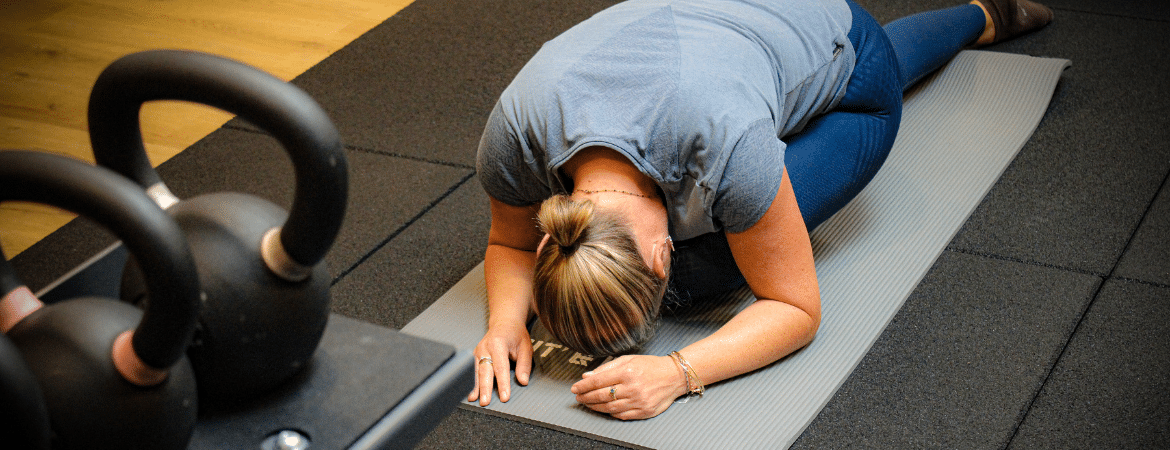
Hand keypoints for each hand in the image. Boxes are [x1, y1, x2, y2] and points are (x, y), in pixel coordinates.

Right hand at [468, 322, 532, 405]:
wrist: (505, 322)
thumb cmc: (515, 334)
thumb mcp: (525, 347)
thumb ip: (524, 365)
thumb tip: (523, 381)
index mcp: (498, 344)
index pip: (501, 367)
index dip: (502, 383)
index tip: (504, 396)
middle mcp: (485, 347)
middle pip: (484, 370)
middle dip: (484, 387)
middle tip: (485, 402)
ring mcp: (478, 351)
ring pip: (475, 371)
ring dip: (475, 387)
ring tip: (475, 400)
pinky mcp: (475, 356)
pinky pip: (472, 371)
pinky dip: (471, 383)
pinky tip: (471, 394)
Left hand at [570, 355, 687, 419]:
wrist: (674, 376)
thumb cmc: (650, 365)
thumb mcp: (628, 360)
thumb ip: (606, 368)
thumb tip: (587, 376)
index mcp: (627, 372)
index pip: (598, 381)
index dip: (584, 386)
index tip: (575, 388)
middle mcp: (633, 388)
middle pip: (602, 395)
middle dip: (586, 397)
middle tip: (578, 397)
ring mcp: (639, 401)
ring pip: (610, 408)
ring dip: (595, 407)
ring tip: (587, 403)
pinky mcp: (644, 412)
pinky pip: (621, 416)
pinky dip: (610, 413)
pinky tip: (604, 409)